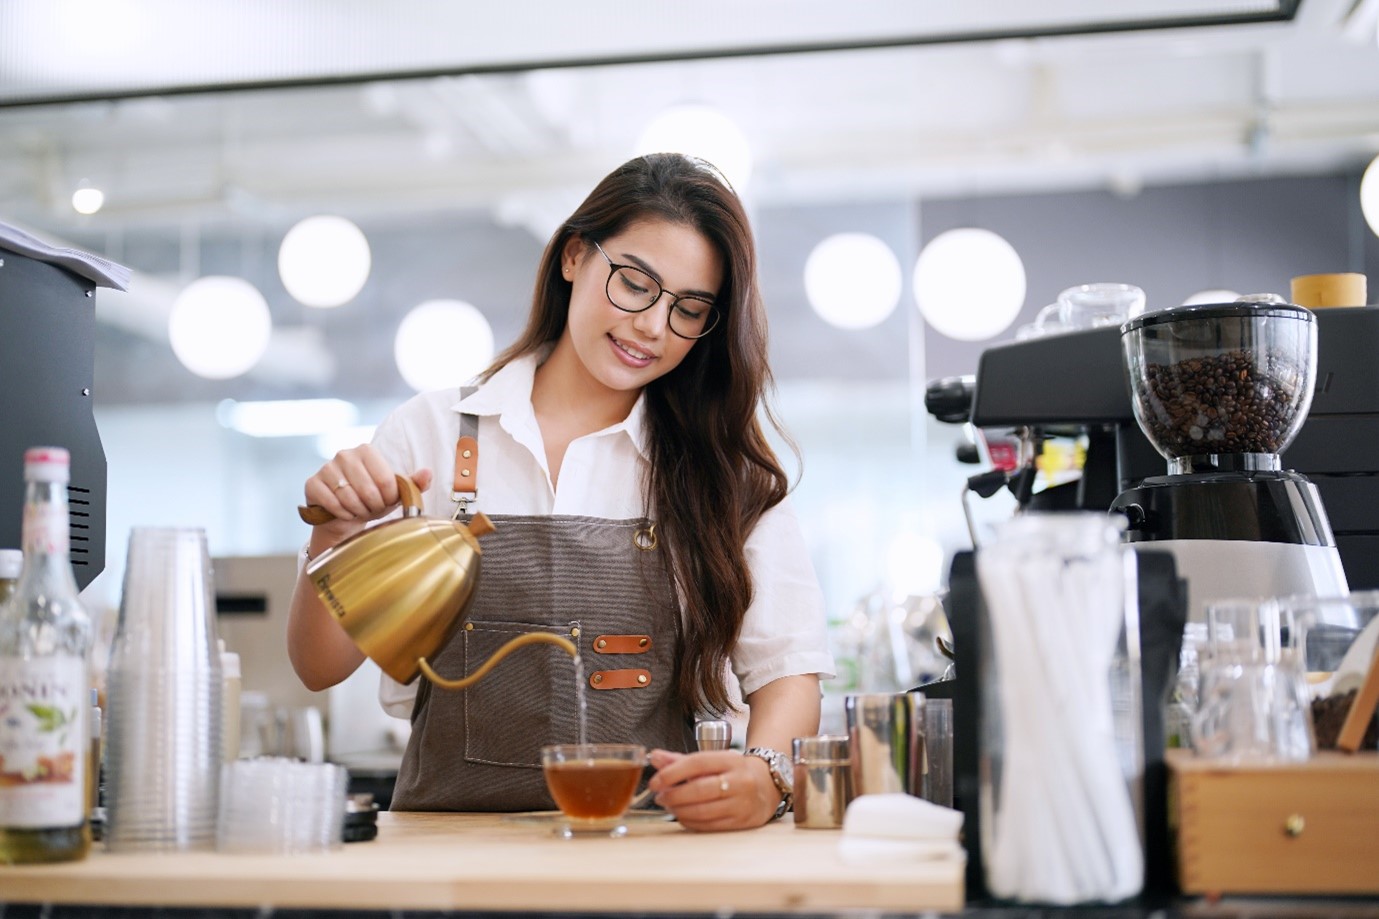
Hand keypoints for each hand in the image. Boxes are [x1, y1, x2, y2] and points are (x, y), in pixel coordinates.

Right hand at [304, 445, 432, 535]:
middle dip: (374, 506)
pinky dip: (342, 514)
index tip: (386, 501)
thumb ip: (414, 483)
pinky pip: (332, 504)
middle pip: (368, 490)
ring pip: (349, 498)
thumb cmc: (373, 499)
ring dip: (358, 511)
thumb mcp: (395, 492)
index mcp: (367, 450)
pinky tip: (344, 512)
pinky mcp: (312, 484)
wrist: (345, 514)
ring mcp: (326, 468)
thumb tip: (428, 473)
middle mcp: (344, 454)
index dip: (388, 498)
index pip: (386, 480)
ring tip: (359, 510)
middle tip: (372, 509)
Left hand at [645, 749, 781, 831]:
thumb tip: (654, 757)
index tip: (655, 782)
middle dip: (673, 795)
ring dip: (679, 810)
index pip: (697, 763)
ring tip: (669, 806)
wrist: (768, 785)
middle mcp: (739, 781)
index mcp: (730, 760)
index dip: (672, 773)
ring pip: (703, 811)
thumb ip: (681, 760)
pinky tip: (682, 816)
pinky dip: (691, 822)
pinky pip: (709, 826)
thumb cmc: (734, 772)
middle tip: (659, 797)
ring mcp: (742, 803)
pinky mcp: (742, 822)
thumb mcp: (712, 760)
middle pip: (699, 789)